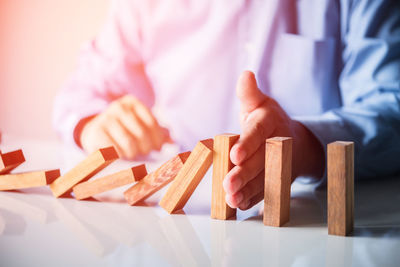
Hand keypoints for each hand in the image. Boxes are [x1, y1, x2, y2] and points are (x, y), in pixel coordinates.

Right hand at [78, 95, 170, 158]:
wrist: (93, 132)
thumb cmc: (123, 130)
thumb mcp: (139, 125)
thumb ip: (157, 132)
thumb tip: (173, 141)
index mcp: (132, 102)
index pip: (152, 123)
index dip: (158, 139)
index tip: (158, 148)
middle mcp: (118, 107)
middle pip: (142, 133)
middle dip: (146, 147)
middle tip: (144, 152)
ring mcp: (106, 119)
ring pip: (129, 143)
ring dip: (134, 153)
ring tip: (132, 154)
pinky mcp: (96, 133)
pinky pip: (115, 150)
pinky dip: (120, 156)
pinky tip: (120, 156)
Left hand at [223, 71, 324, 209]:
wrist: (295, 142)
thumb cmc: (270, 119)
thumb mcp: (261, 103)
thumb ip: (249, 93)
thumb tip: (246, 74)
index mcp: (269, 124)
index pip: (257, 133)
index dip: (247, 144)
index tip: (235, 154)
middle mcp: (274, 145)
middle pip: (259, 160)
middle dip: (244, 173)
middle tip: (228, 183)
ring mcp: (275, 165)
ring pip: (262, 179)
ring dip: (247, 190)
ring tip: (231, 198)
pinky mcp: (274, 180)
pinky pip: (264, 191)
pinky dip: (252, 199)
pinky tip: (238, 205)